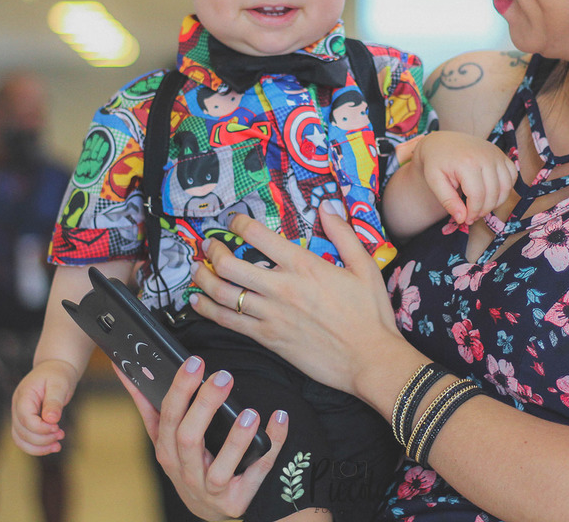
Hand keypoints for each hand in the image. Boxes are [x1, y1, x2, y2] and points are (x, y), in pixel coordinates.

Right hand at [11, 359, 76, 455]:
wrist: (55, 370)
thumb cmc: (58, 375)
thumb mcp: (59, 384)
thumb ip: (54, 402)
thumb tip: (51, 419)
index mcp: (24, 395)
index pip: (25, 418)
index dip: (40, 428)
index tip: (57, 427)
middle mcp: (17, 407)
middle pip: (21, 432)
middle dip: (42, 439)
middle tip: (61, 434)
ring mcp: (19, 415)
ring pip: (20, 440)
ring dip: (39, 447)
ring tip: (58, 445)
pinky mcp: (25, 422)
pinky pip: (25, 440)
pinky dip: (38, 447)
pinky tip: (53, 446)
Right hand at [115, 357, 287, 520]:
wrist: (210, 508)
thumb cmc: (188, 463)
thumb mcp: (165, 438)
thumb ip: (147, 406)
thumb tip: (123, 370)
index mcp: (167, 451)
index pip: (169, 416)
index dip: (181, 389)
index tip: (195, 362)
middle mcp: (186, 472)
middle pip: (190, 438)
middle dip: (206, 405)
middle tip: (224, 376)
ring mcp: (211, 489)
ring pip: (221, 467)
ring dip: (236, 439)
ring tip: (250, 413)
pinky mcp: (236, 500)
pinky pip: (258, 472)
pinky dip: (272, 445)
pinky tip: (279, 419)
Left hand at [189, 209, 406, 396]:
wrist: (370, 359)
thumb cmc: (370, 315)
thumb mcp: (365, 266)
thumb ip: (343, 234)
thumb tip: (328, 208)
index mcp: (303, 265)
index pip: (258, 236)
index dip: (238, 223)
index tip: (234, 221)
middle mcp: (282, 288)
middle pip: (230, 265)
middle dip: (213, 251)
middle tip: (208, 245)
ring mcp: (272, 315)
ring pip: (223, 294)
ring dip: (203, 280)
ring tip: (197, 270)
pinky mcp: (268, 339)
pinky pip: (229, 323)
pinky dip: (209, 311)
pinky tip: (199, 304)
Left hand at [413, 131, 516, 224]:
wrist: (441, 142)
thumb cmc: (436, 162)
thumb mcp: (435, 182)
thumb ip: (448, 201)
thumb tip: (462, 219)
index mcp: (467, 163)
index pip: (478, 197)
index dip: (473, 213)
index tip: (466, 219)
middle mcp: (486, 157)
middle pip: (493, 194)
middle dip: (483, 210)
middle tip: (472, 215)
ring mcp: (496, 154)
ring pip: (506, 187)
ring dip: (496, 202)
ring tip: (481, 206)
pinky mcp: (502, 155)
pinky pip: (512, 177)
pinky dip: (505, 189)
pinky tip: (491, 193)